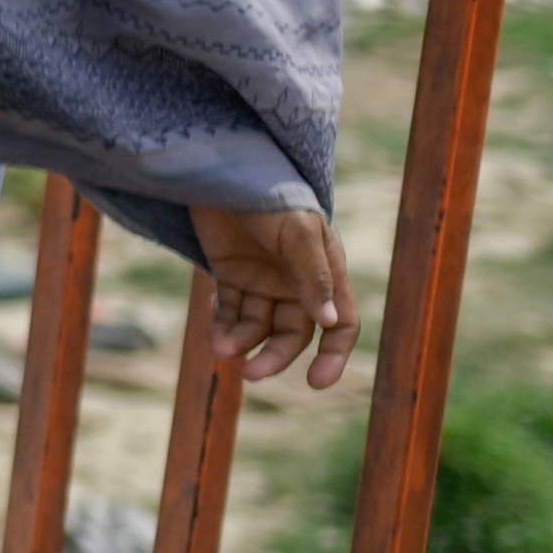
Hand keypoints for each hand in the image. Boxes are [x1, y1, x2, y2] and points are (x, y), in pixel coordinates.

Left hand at [199, 203, 358, 390]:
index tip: (315, 382)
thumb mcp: (299, 234)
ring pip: (256, 325)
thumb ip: (314, 276)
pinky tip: (212, 332)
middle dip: (274, 356)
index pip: (340, 323)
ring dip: (240, 341)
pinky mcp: (229, 274)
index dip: (333, 355)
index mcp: (326, 273)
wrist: (224, 170)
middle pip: (293, 333)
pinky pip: (228, 310)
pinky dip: (221, 324)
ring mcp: (261, 280)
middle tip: (250, 372)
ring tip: (218, 346)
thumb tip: (328, 322)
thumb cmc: (273, 197)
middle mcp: (296, 282)